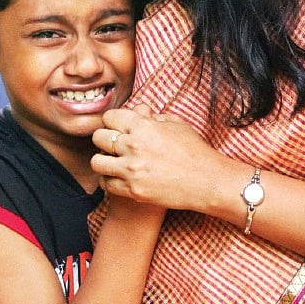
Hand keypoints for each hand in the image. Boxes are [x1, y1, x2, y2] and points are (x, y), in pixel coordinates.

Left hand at [91, 103, 224, 209]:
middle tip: (112, 145)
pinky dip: (108, 180)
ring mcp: (131, 169)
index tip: (116, 127)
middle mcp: (133, 145)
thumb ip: (154, 117)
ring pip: (96, 162)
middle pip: (98, 138)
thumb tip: (141, 113)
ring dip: (103, 160)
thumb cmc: (195, 151)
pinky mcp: (132, 190)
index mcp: (143, 125)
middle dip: (104, 140)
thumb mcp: (177, 124)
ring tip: (111, 162)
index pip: (109, 117)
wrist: (207, 182)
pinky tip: (117, 177)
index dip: (112, 122)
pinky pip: (105, 183)